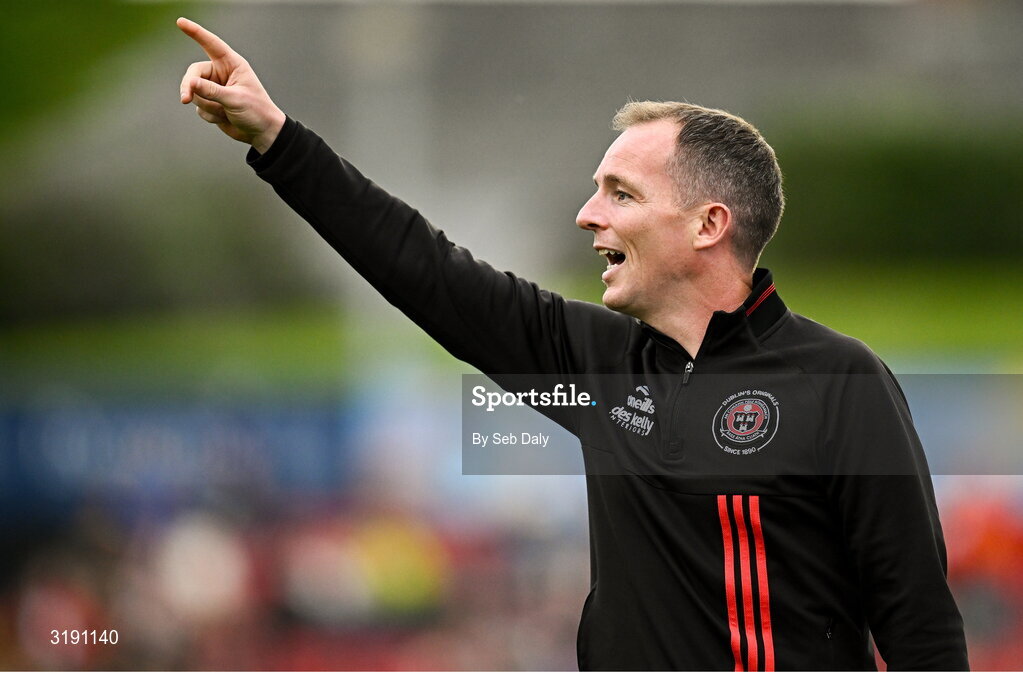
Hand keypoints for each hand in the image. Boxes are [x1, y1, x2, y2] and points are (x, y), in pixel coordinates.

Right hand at [177, 17, 285, 153]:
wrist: (261, 133)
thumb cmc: (257, 111)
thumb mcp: (235, 99)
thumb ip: (212, 91)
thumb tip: (189, 83)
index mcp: (232, 64)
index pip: (211, 44)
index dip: (196, 32)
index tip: (181, 22)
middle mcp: (221, 73)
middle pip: (194, 73)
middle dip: (189, 87)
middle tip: (185, 99)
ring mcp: (215, 89)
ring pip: (195, 93)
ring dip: (208, 106)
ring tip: (226, 112)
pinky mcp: (211, 103)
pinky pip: (199, 107)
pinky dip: (210, 115)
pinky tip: (224, 118)